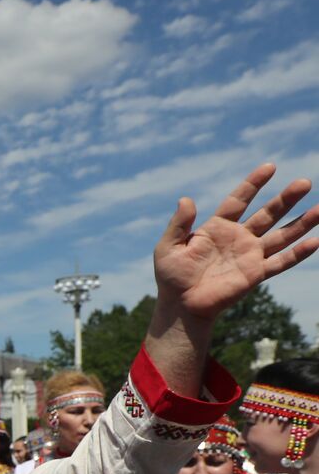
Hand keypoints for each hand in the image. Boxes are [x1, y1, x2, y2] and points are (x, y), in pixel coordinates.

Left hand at [154, 163, 318, 321]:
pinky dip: (298, 253)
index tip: (270, 167)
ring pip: (281, 235)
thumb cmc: (172, 276)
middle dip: (286, 199)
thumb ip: (179, 224)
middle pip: (268, 214)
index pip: (239, 200)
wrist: (180, 306)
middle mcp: (239, 238)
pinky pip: (280, 262)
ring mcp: (250, 255)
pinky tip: (316, 241)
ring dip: (302, 223)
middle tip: (304, 183)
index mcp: (218, 227)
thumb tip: (185, 199)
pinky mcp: (255, 274)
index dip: (253, 184)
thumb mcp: (168, 247)